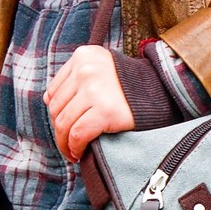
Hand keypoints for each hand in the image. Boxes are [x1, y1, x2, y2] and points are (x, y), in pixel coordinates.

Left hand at [43, 45, 134, 162]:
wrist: (162, 91)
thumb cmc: (130, 86)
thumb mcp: (102, 68)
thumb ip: (76, 79)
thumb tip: (48, 101)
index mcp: (83, 56)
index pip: (55, 90)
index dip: (56, 113)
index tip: (64, 127)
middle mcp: (86, 70)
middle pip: (56, 108)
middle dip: (59, 131)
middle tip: (67, 144)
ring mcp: (94, 90)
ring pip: (64, 123)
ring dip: (65, 143)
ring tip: (72, 152)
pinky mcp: (105, 111)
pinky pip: (78, 134)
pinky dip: (75, 147)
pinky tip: (79, 153)